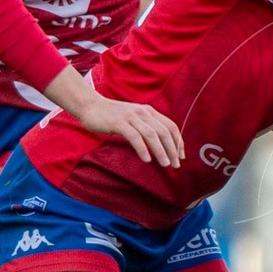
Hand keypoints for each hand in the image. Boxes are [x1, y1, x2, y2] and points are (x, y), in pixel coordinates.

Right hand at [47, 70, 181, 165]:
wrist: (91, 106)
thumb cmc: (112, 116)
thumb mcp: (134, 119)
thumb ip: (146, 127)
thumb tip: (160, 145)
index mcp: (149, 112)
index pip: (171, 126)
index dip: (178, 142)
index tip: (181, 156)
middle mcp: (143, 113)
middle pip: (164, 132)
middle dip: (172, 149)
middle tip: (176, 165)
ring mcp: (131, 117)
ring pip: (152, 135)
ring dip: (161, 151)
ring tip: (165, 164)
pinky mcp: (119, 123)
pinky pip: (135, 136)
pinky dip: (142, 148)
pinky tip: (147, 159)